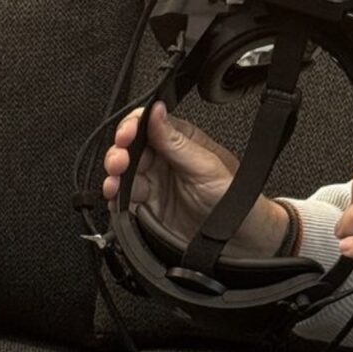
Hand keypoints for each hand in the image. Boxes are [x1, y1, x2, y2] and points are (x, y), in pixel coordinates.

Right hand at [102, 102, 287, 256]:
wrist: (238, 239)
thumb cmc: (232, 197)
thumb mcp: (206, 166)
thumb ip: (177, 142)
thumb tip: (157, 112)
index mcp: (181, 142)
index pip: (149, 124)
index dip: (133, 125)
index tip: (126, 134)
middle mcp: (165, 160)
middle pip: (130, 148)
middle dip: (119, 151)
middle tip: (119, 160)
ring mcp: (154, 184)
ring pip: (123, 173)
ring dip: (114, 174)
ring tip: (115, 181)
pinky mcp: (146, 208)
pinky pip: (122, 199)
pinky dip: (114, 198)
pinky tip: (115, 197)